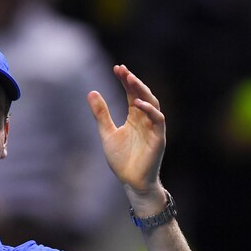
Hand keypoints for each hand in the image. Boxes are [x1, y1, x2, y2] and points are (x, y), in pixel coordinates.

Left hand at [87, 65, 165, 194]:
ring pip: (153, 103)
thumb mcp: (107, 133)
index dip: (126, 80)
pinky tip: (138, 103)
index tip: (117, 68)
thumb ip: (101, 114)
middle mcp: (146, 119)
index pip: (132, 93)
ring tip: (130, 79)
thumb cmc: (121, 160)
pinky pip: (158, 120)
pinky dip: (150, 110)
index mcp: (135, 117)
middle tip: (122, 70)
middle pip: (143, 94)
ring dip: (142, 91)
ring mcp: (154, 128)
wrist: (131, 182)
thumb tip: (91, 92)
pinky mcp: (158, 139)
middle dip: (133, 81)